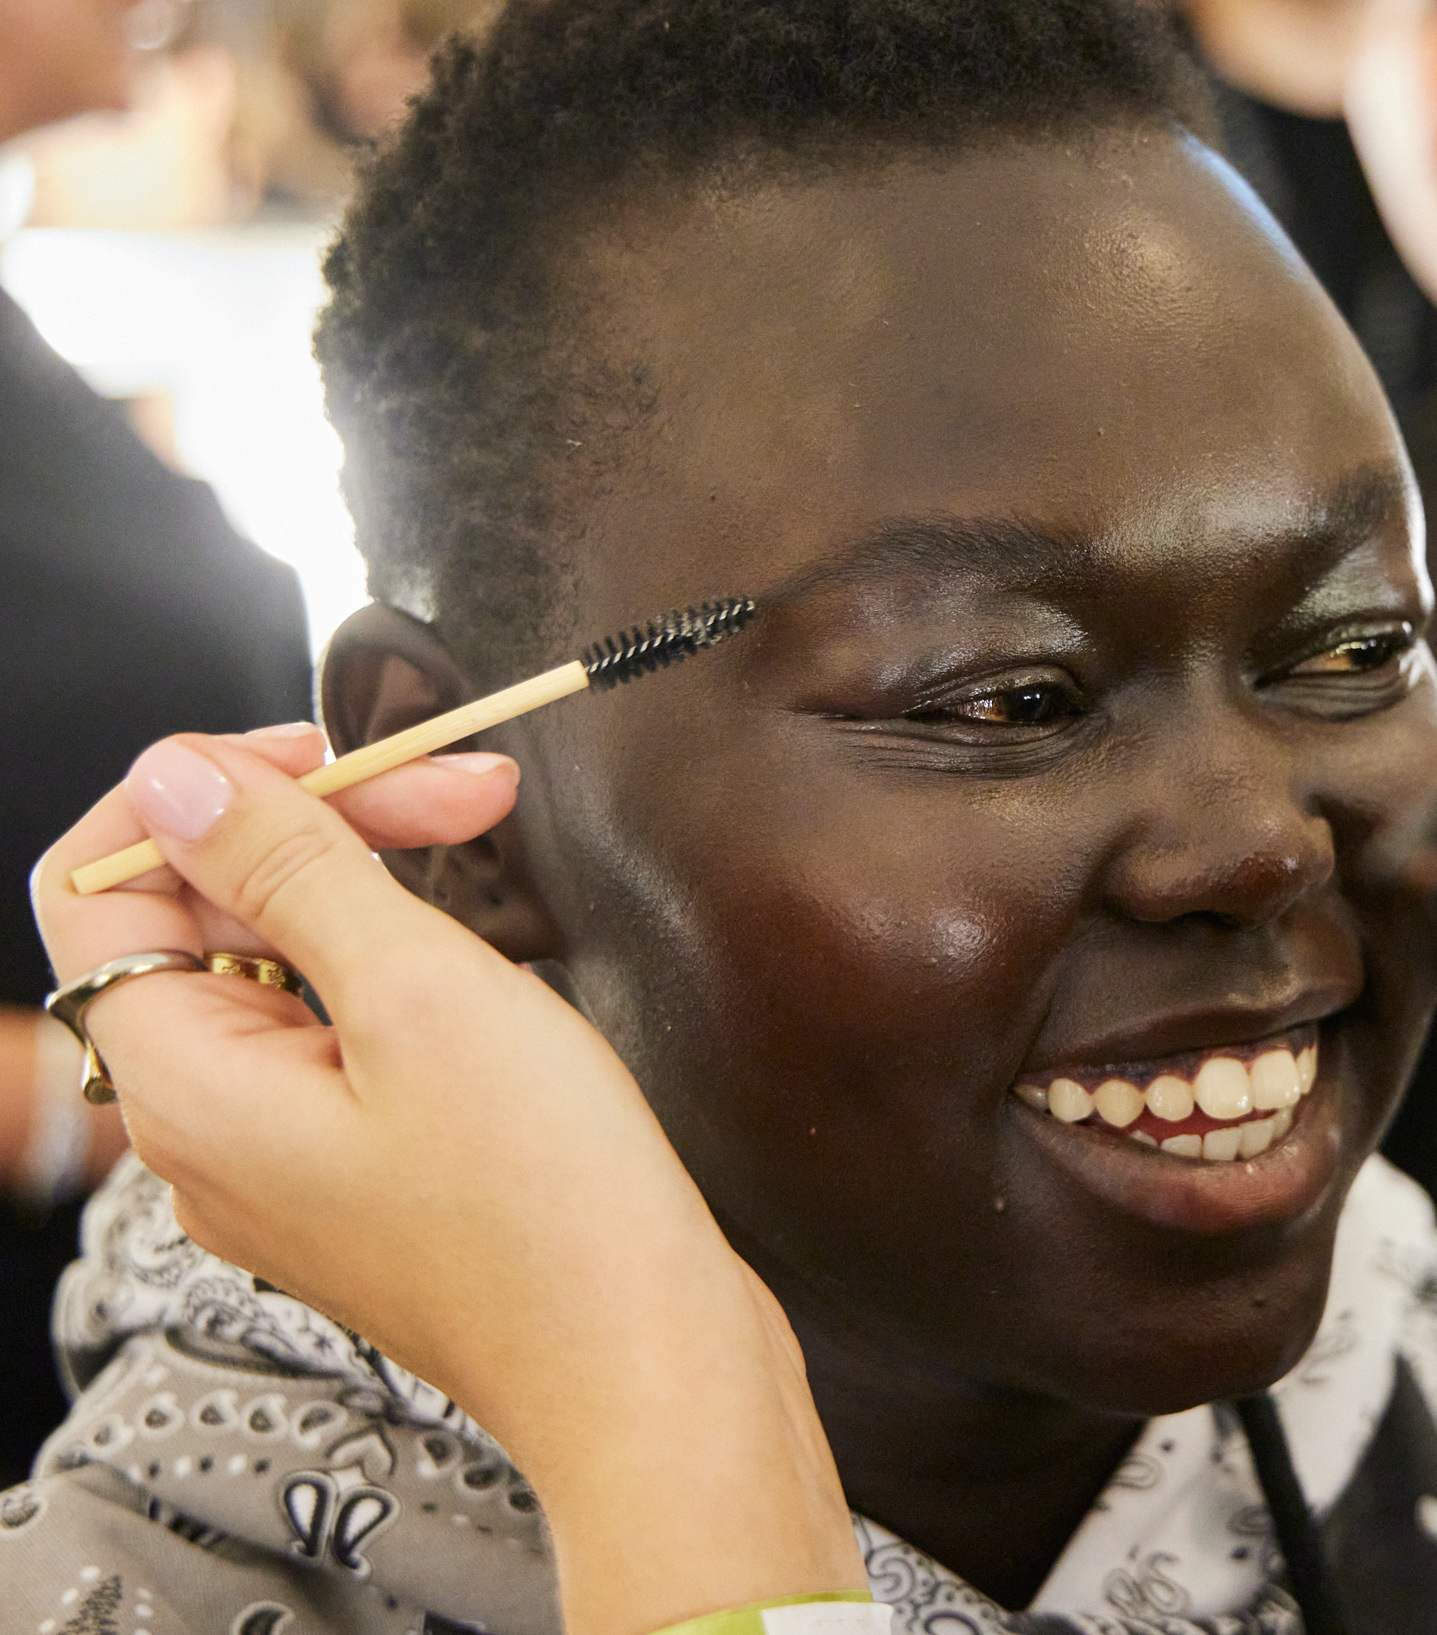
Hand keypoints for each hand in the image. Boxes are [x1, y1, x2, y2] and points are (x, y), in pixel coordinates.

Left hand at [31, 725, 864, 1634]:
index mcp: (185, 1087)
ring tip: (487, 852)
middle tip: (458, 791)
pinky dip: (401, 971)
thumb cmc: (546, 1210)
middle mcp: (207, 1133)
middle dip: (320, 828)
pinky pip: (338, 1039)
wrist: (646, 1365)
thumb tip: (177, 778)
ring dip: (372, 890)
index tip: (324, 757)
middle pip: (202, 921)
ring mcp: (285, 1162)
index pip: (103, 887)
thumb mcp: (420, 993)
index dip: (200, 799)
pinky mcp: (362, 1178)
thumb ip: (289, 870)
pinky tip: (490, 965)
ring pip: (279, 973)